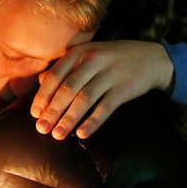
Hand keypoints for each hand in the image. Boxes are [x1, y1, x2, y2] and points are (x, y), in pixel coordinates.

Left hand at [30, 40, 173, 139]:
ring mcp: (109, 74)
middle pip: (67, 89)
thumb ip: (65, 67)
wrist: (151, 58)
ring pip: (84, 100)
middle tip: (41, 129)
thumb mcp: (88, 56)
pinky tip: (82, 134)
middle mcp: (93, 61)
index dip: (43, 96)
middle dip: (52, 111)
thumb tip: (40, 82)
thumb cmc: (112, 59)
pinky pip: (105, 108)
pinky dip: (92, 122)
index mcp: (80, 52)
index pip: (55, 76)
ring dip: (69, 119)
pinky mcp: (124, 89)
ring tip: (57, 135)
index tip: (35, 114)